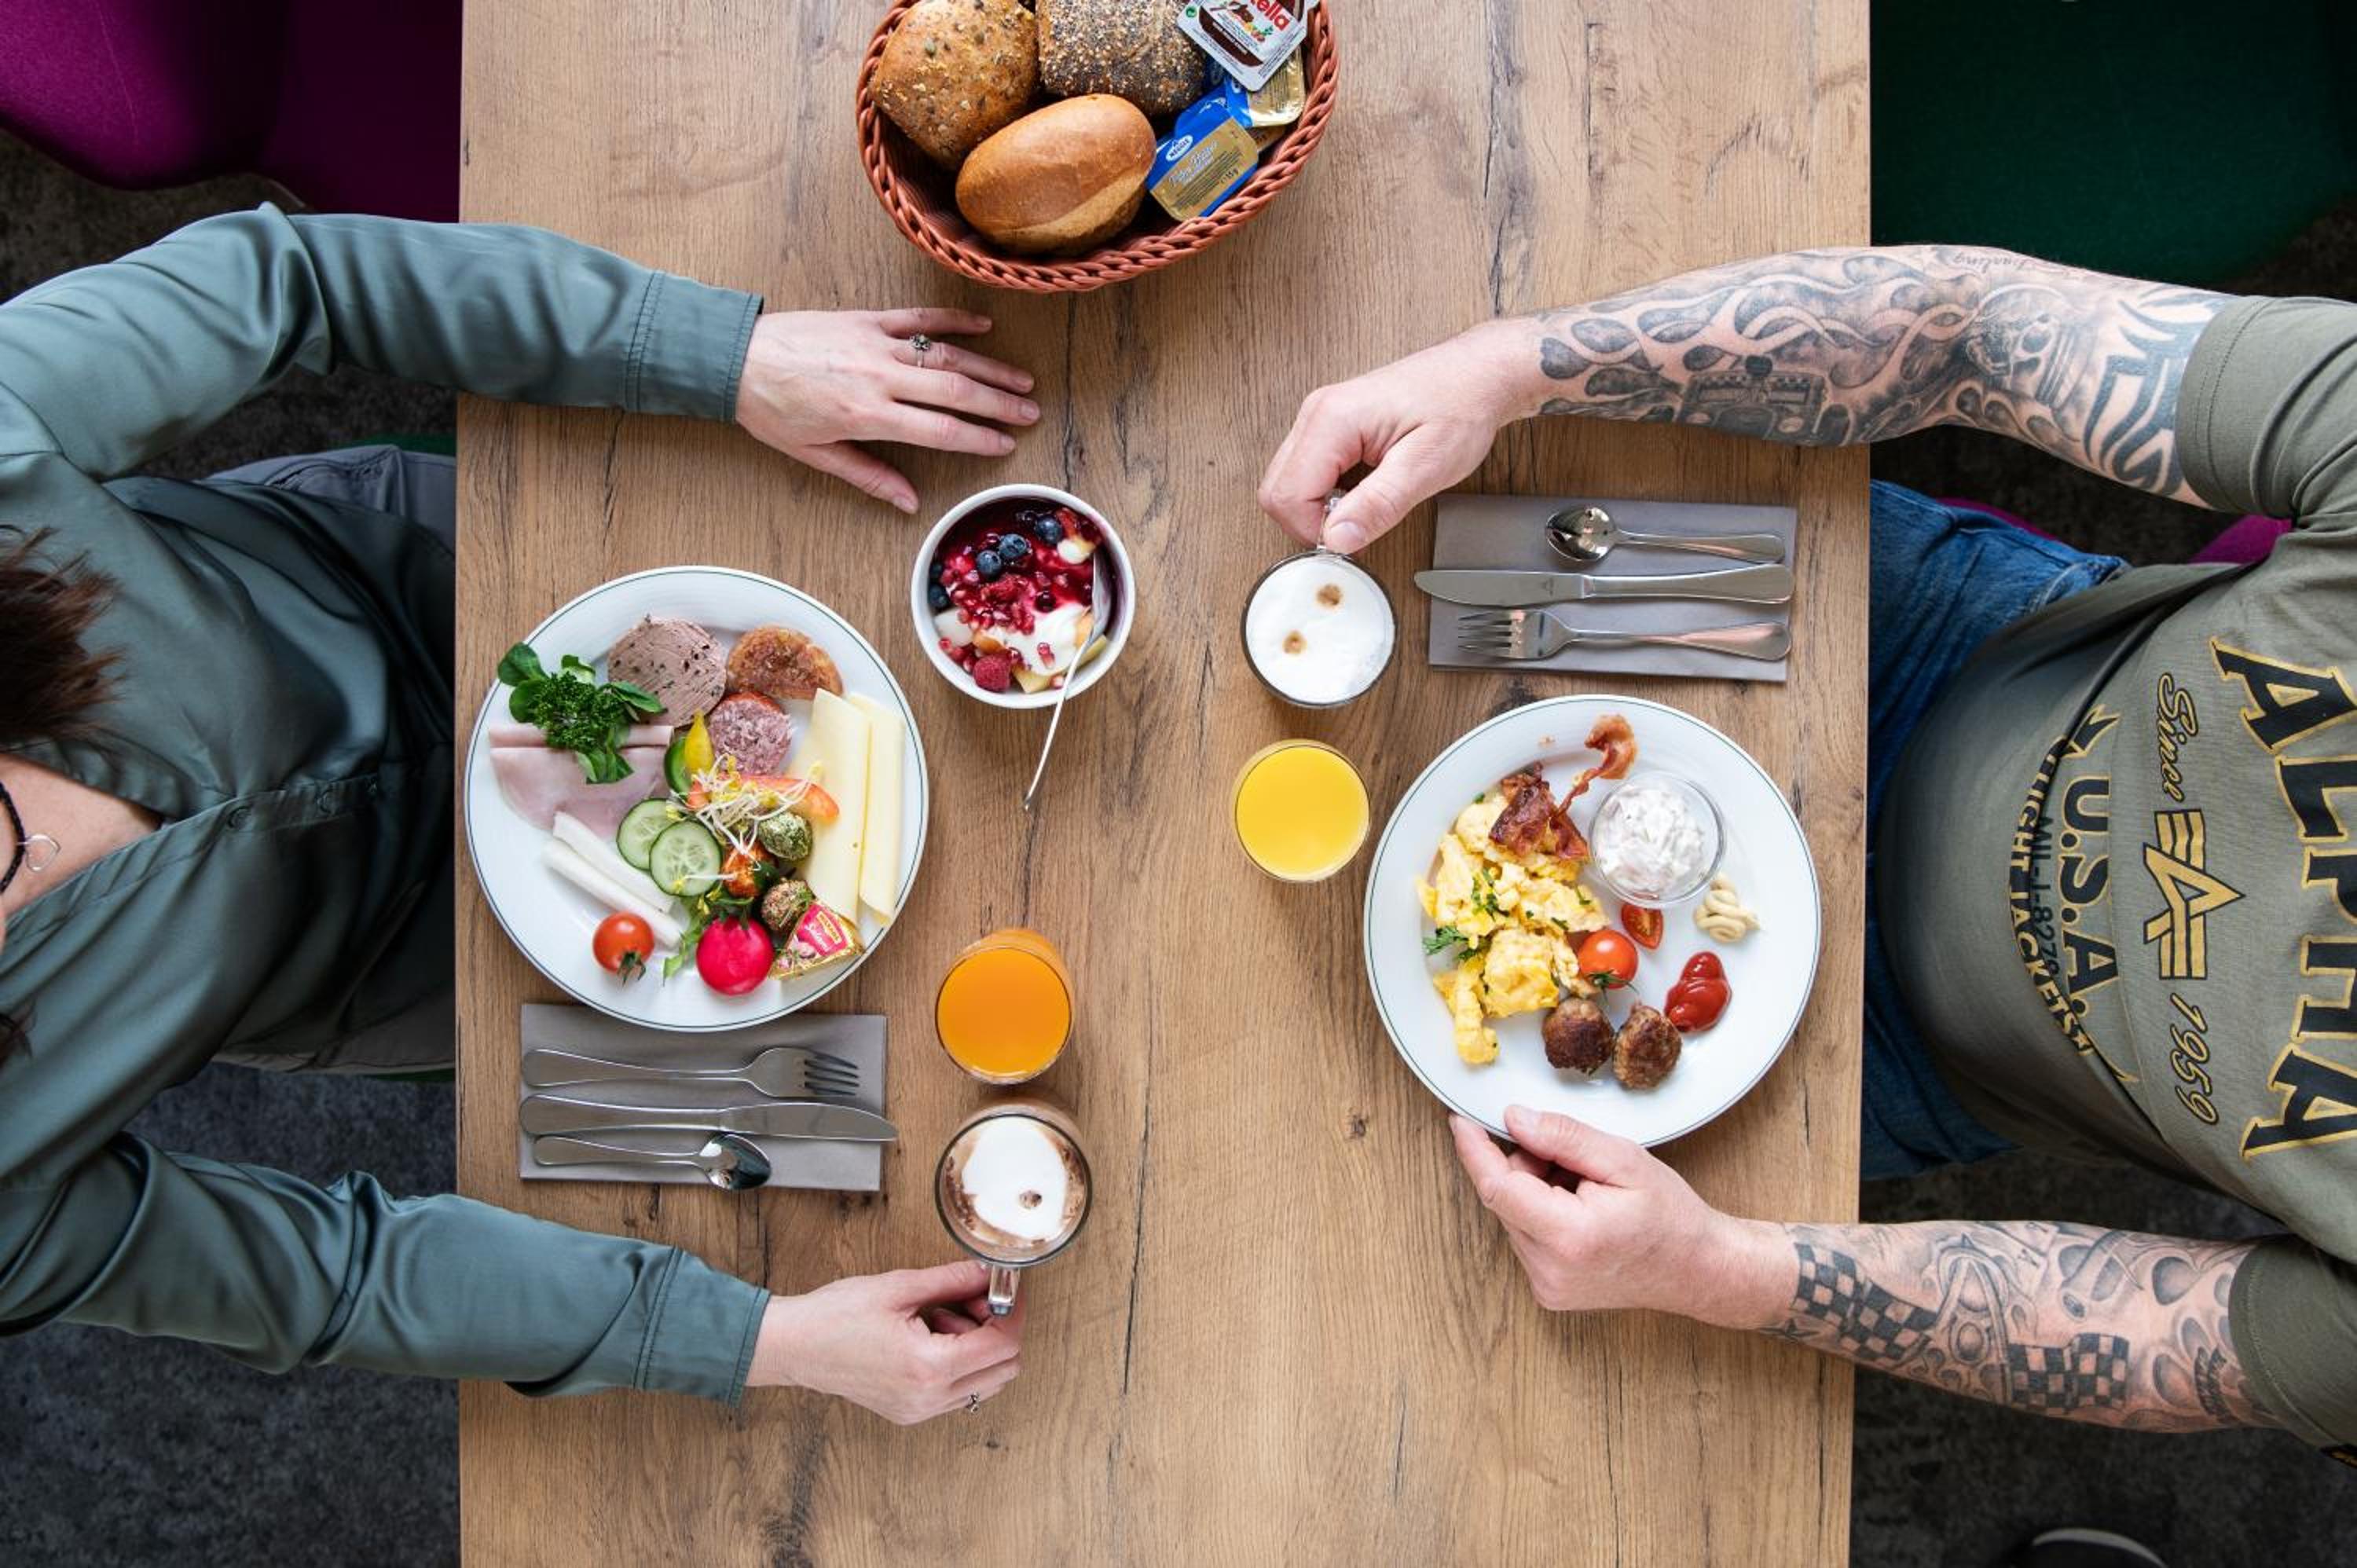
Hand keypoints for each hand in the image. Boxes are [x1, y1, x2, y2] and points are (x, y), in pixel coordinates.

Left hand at [735, 308, 1038, 513]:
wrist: (735, 358)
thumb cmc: (771, 411)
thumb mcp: (815, 455)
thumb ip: (868, 476)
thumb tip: (909, 502)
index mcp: (868, 415)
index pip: (939, 430)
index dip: (979, 438)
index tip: (1006, 444)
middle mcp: (879, 376)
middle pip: (955, 391)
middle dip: (998, 403)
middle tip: (1031, 411)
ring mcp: (875, 343)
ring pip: (945, 354)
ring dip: (988, 366)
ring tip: (1020, 379)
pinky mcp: (866, 319)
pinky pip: (918, 318)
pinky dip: (953, 320)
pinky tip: (983, 326)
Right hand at [746, 1261, 1024, 1423]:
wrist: (795, 1346)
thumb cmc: (835, 1317)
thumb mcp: (899, 1286)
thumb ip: (952, 1280)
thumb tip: (987, 1271)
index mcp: (929, 1366)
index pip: (1003, 1345)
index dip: (1012, 1311)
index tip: (1004, 1289)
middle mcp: (929, 1397)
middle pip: (1004, 1369)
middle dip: (998, 1329)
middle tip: (970, 1299)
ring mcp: (920, 1410)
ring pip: (985, 1383)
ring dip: (979, 1348)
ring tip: (942, 1317)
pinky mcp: (911, 1412)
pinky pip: (959, 1392)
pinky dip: (959, 1363)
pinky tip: (931, 1337)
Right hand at [1257, 319, 1531, 553]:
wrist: (1479, 375)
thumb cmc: (1461, 407)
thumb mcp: (1426, 467)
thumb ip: (1378, 505)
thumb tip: (1337, 539)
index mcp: (1334, 419)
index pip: (1287, 495)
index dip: (1313, 530)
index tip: (1351, 538)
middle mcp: (1318, 413)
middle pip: (1276, 490)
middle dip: (1308, 523)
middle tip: (1356, 527)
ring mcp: (1321, 417)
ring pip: (1286, 483)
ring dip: (1317, 509)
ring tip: (1364, 506)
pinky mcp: (1331, 425)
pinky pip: (1306, 472)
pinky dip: (1325, 495)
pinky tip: (1361, 492)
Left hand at [1449, 1106, 1786, 1328]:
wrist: (1699, 1271)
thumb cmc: (1671, 1215)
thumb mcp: (1623, 1160)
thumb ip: (1563, 1137)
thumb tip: (1512, 1119)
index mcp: (1570, 1237)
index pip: (1498, 1188)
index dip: (1475, 1151)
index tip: (1459, 1121)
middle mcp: (1550, 1270)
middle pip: (1506, 1198)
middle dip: (1527, 1165)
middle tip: (1575, 1159)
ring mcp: (1547, 1288)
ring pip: (1514, 1216)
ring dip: (1536, 1190)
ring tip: (1588, 1190)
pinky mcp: (1548, 1292)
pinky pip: (1526, 1237)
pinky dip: (1543, 1214)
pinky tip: (1583, 1213)